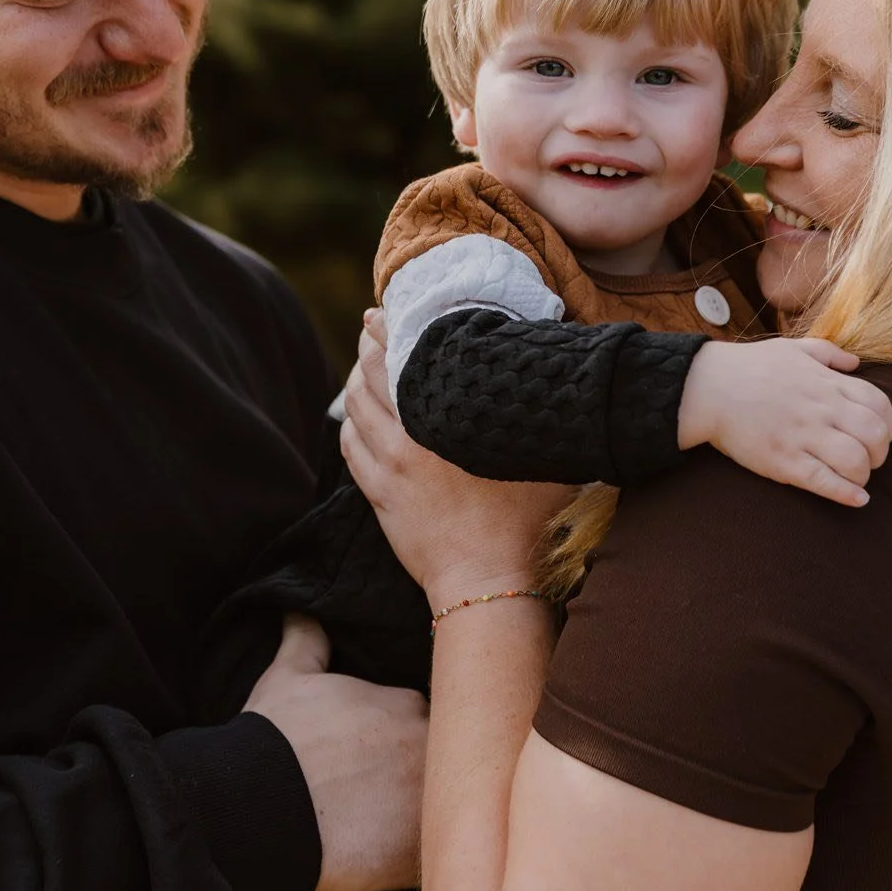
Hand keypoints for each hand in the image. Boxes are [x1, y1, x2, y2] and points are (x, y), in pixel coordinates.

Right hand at [242, 614, 426, 890]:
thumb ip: (306, 639)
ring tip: (387, 831)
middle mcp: (428, 749)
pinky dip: (419, 860)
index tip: (384, 755)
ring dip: (428, 818)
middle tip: (385, 796)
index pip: (432, 718)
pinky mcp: (416, 855)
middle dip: (424, 776)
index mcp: (408, 705)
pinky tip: (388, 861)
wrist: (252, 805)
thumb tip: (299, 609)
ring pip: (446, 811)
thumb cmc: (272, 738)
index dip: (408, 738)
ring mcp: (427, 803)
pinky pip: (434, 858)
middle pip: (446, 764)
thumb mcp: (288, 678)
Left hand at [340, 313, 571, 606]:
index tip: (383, 310)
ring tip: (362, 364)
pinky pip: (349, 446)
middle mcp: (408, 438)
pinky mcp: (379, 495)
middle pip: (369, 376)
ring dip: (353, 379)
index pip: (403, 358)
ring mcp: (388, 468)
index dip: (388, 329)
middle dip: (367, 345)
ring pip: (354, 408)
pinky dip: (349, 422)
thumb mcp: (542, 454)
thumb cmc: (527, 520)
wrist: (488, 580)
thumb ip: (535, 408)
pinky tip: (357, 414)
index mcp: (445, 420)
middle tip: (371, 325)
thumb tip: (542, 370)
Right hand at [677, 338, 891, 506]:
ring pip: (856, 461)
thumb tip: (856, 362)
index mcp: (827, 382)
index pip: (880, 404)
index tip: (881, 435)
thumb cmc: (749, 367)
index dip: (889, 425)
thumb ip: (829, 353)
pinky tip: (857, 499)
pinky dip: (848, 494)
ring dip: (864, 475)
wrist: (707, 388)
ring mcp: (802, 436)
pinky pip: (825, 482)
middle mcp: (821, 409)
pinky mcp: (783, 461)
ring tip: (856, 478)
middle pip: (875, 435)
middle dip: (880, 453)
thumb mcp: (793, 348)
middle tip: (869, 460)